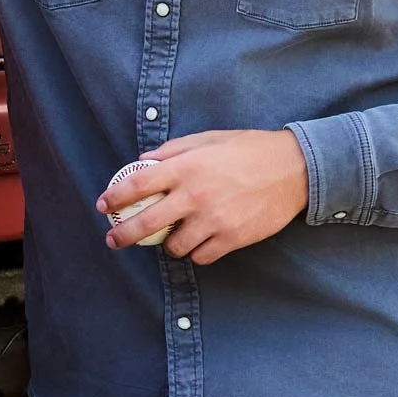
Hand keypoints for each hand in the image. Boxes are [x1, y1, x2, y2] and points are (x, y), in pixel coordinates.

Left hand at [96, 129, 309, 263]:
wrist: (293, 169)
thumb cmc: (248, 149)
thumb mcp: (208, 139)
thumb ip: (173, 151)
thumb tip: (143, 162)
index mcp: (186, 167)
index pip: (137, 184)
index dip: (115, 197)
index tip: (104, 206)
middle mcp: (195, 196)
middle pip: (146, 224)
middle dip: (123, 236)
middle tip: (114, 240)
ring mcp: (214, 220)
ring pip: (175, 246)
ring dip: (170, 243)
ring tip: (175, 235)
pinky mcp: (232, 239)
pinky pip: (202, 256)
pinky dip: (197, 252)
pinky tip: (200, 241)